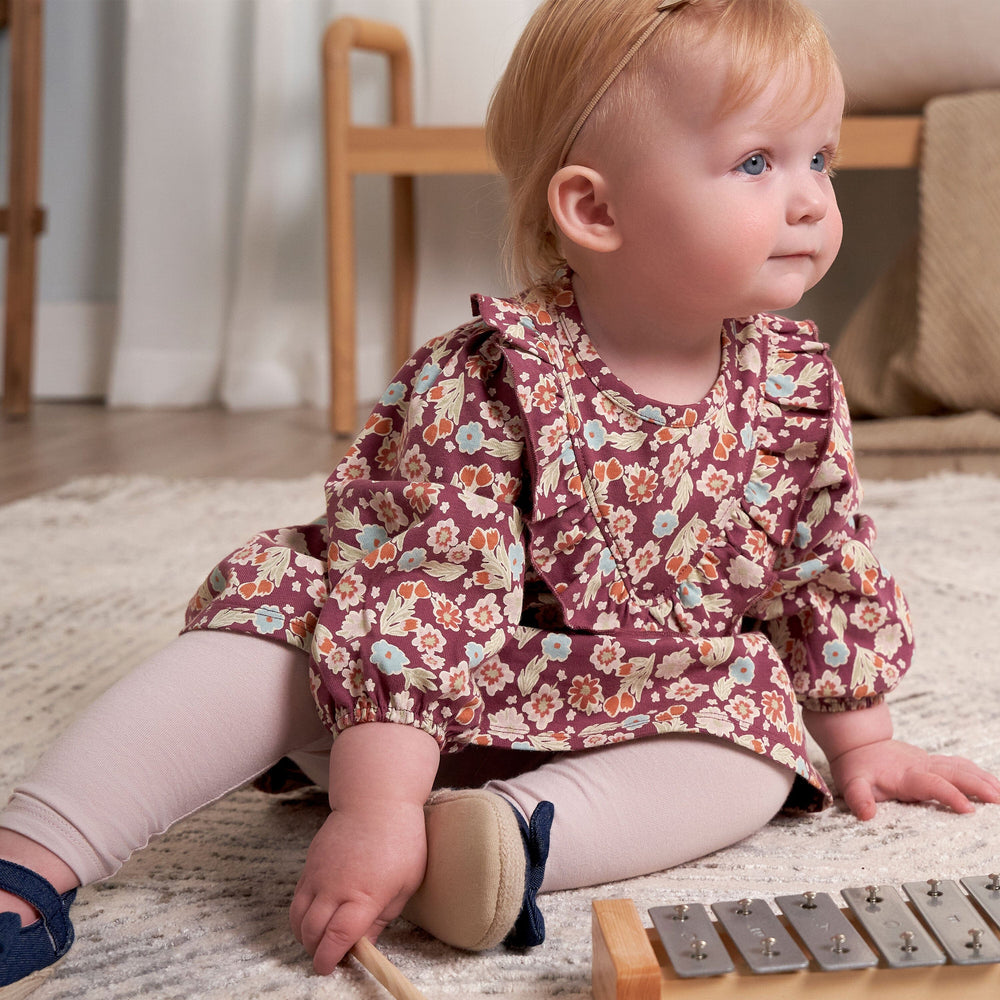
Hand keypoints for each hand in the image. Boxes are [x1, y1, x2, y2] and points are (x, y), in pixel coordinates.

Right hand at [289, 797, 427, 973]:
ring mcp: (318, 874)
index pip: (337, 937)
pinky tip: (316, 917)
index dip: (329, 958)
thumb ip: (382, 919)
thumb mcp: (405, 883)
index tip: (330, 968)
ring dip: (304, 936)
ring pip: (297, 917)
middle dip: (316, 952)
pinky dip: (300, 915)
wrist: (377, 800)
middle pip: (312, 932)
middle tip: (329, 957)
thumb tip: (364, 945)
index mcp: (364, 894)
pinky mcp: (310, 864)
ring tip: (320, 940)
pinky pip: (297, 897)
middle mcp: (335, 886)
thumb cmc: (401, 840)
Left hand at [829, 739, 999, 820]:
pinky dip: (977, 772)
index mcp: (905, 774)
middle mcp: (920, 766)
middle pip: (954, 773)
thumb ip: (858, 797)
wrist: (857, 743)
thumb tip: (866, 814)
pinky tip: (991, 782)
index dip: (949, 795)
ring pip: (960, 767)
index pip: (932, 784)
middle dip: (978, 786)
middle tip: (999, 800)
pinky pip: (958, 765)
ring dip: (983, 779)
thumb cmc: (856, 766)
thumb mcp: (851, 782)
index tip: (968, 809)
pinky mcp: (931, 762)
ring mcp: (928, 762)